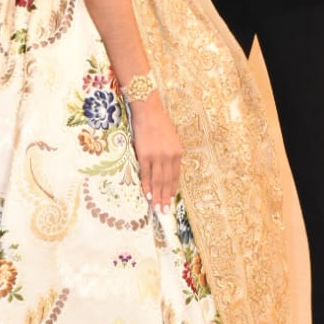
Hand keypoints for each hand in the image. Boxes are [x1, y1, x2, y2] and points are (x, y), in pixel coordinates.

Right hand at [129, 95, 182, 210]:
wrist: (147, 111)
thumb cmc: (159, 124)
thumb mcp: (171, 139)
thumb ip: (170, 155)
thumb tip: (166, 172)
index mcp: (178, 152)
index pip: (175, 176)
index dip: (172, 190)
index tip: (170, 201)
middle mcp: (169, 156)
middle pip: (167, 182)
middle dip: (165, 198)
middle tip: (164, 211)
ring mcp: (157, 156)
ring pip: (158, 181)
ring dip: (157, 196)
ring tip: (156, 207)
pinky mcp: (145, 155)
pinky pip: (146, 174)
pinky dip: (147, 186)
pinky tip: (147, 194)